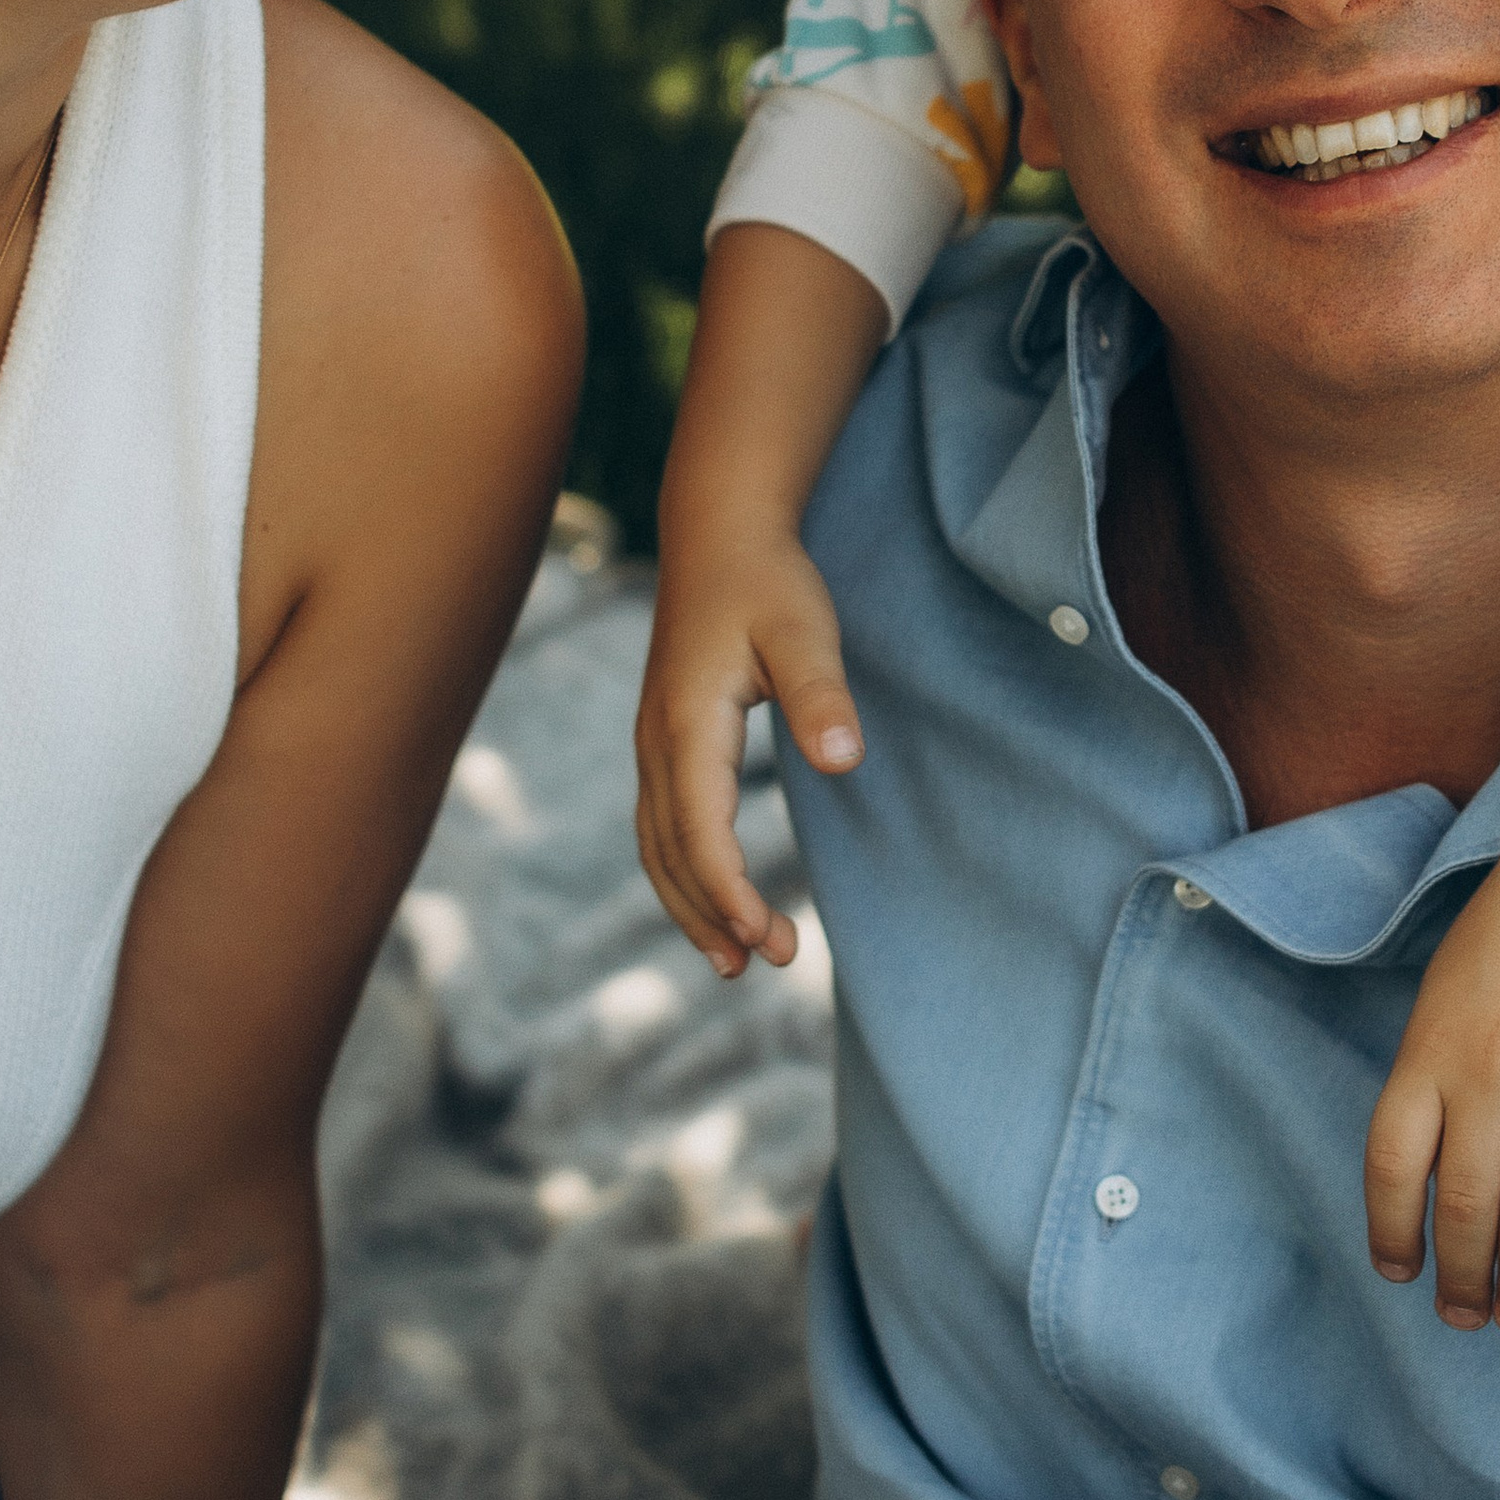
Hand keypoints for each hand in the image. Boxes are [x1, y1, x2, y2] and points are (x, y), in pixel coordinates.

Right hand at [635, 529, 858, 975]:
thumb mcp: (804, 628)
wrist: (719, 537)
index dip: (728, 890)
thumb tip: (845, 759)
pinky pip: (662, 828)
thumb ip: (822, 694)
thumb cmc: (766, 582)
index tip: (765, 937)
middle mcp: (657, 743)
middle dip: (712, 915)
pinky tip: (716, 903)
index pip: (700, 829)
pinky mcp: (665, 745)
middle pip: (669, 853)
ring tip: (736, 962)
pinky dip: (683, 875)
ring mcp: (654, 746)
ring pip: (657, 847)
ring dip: (692, 906)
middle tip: (768, 961)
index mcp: (686, 723)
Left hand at [1361, 702, 1499, 1335]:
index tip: (1399, 1273)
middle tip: (1466, 1320)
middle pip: (1467, 1204)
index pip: (1394, 1167)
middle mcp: (1488, 1074)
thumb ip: (1431, 1086)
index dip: (1392, 1232)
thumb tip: (1431, 1186)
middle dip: (1464, 1276)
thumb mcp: (1440, 1002)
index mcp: (1429, 1052)